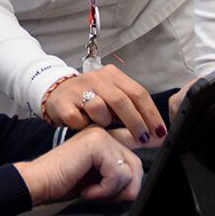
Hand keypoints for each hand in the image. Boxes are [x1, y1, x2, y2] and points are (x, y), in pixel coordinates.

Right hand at [13, 127, 142, 204]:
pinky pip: (117, 174)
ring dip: (111, 191)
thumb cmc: (62, 182)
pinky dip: (104, 190)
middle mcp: (104, 132)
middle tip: (100, 194)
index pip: (134, 150)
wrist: (38, 183)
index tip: (153, 154)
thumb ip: (116, 174)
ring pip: (128, 171)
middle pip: (136, 165)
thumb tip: (137, 182)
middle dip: (123, 189)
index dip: (143, 157)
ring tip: (91, 191)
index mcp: (104, 139)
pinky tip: (87, 190)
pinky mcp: (96, 143)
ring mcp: (100, 135)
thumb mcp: (98, 179)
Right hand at [44, 65, 165, 143]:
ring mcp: (78, 89)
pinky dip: (85, 127)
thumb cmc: (90, 100)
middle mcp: (96, 78)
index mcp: (113, 75)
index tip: (159, 132)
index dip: (151, 114)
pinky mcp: (63, 103)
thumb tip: (156, 133)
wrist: (55, 93)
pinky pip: (79, 120)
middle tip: (143, 140)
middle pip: (122, 100)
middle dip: (136, 123)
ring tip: (101, 126)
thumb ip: (132, 111)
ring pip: (100, 109)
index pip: (138, 93)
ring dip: (105, 122)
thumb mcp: (112, 99)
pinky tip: (84, 126)